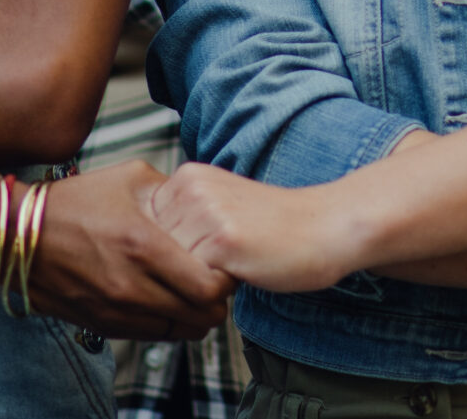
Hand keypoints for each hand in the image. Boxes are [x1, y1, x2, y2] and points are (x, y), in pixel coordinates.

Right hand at [22, 163, 233, 340]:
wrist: (16, 234)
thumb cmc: (73, 202)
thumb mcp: (130, 178)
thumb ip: (172, 192)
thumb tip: (201, 203)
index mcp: (144, 247)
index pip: (209, 288)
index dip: (226, 281)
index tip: (225, 266)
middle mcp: (131, 286)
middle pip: (199, 318)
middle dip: (215, 303)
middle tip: (214, 283)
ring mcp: (114, 310)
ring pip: (176, 332)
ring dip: (191, 316)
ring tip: (190, 292)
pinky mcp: (100, 323)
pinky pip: (148, 336)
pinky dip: (164, 323)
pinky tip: (163, 300)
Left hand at [146, 159, 354, 293]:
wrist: (326, 226)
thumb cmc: (276, 226)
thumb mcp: (218, 207)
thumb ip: (182, 220)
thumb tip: (140, 254)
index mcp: (188, 176)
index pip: (145, 233)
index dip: (172, 253)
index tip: (206, 250)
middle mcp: (191, 188)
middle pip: (153, 253)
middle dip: (178, 267)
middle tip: (221, 260)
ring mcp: (205, 213)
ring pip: (170, 269)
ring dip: (194, 280)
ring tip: (232, 264)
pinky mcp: (221, 241)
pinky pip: (192, 283)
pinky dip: (210, 289)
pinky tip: (240, 272)